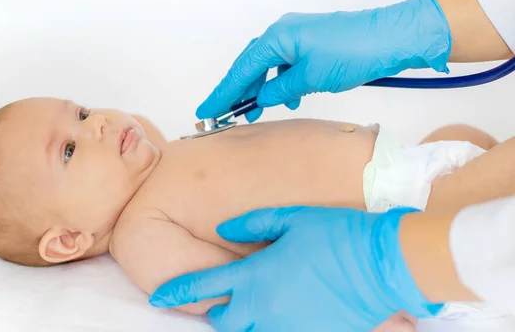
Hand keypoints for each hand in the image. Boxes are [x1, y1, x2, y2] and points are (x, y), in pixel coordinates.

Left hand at [149, 206, 443, 330]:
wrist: (382, 264)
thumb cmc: (336, 236)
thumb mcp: (291, 219)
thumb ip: (252, 224)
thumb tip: (224, 229)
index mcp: (257, 277)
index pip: (204, 286)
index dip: (178, 291)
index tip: (159, 295)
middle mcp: (267, 308)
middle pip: (225, 320)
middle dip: (218, 310)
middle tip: (225, 295)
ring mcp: (289, 327)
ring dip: (244, 322)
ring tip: (253, 307)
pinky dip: (272, 326)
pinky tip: (284, 312)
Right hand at [197, 0, 450, 121]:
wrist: (391, 38)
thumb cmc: (352, 52)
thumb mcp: (309, 78)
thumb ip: (280, 89)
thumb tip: (262, 99)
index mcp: (277, 37)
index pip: (242, 69)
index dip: (223, 92)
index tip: (207, 109)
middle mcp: (283, 33)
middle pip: (251, 66)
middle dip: (239, 91)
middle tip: (226, 115)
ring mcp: (298, 37)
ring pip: (268, 66)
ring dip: (261, 89)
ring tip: (255, 113)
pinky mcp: (312, 44)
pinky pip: (286, 65)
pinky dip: (281, 83)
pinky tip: (287, 100)